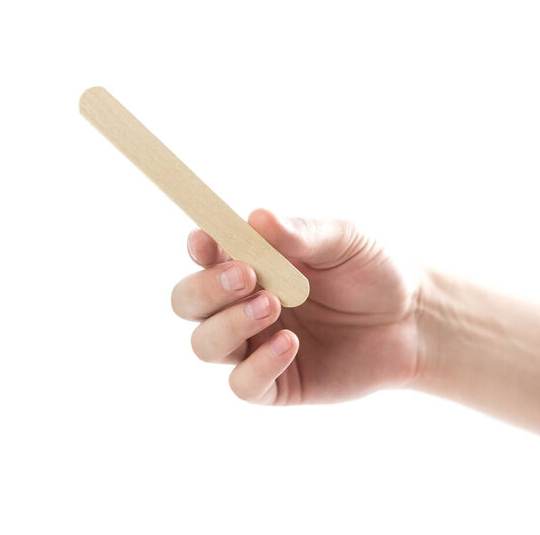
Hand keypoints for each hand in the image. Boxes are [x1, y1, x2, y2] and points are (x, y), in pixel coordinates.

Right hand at [171, 209, 421, 404]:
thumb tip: (254, 217)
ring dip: (228, 325)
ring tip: (273, 305)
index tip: (207, 240)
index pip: (204, 255)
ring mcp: (255, 345)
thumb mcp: (342, 239)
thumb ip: (299, 232)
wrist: (413, 319)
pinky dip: (259, 365)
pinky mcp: (276, 383)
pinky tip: (293, 344)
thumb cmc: (372, 269)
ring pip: (205, 345)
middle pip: (187, 302)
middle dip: (206, 289)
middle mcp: (241, 304)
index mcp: (250, 262)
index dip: (198, 247)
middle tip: (246, 275)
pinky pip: (243, 385)